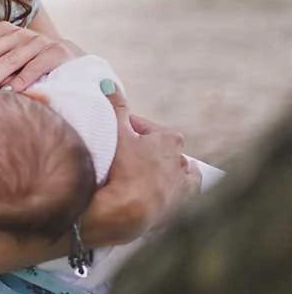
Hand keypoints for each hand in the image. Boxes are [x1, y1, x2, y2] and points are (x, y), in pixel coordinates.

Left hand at [0, 20, 81, 90]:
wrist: (71, 61)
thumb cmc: (30, 62)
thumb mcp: (8, 56)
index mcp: (6, 31)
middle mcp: (21, 34)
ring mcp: (39, 42)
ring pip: (11, 59)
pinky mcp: (56, 53)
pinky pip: (36, 67)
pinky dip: (22, 80)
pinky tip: (9, 92)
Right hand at [81, 84, 200, 246]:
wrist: (128, 211)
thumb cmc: (123, 168)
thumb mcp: (115, 131)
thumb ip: (114, 106)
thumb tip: (108, 83)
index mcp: (170, 139)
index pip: (144, 127)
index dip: (126, 129)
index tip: (112, 133)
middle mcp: (182, 160)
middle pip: (159, 149)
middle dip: (143, 149)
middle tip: (122, 154)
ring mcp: (183, 184)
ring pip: (175, 170)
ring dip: (161, 169)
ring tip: (140, 173)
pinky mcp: (182, 205)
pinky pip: (185, 192)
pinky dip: (177, 189)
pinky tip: (165, 189)